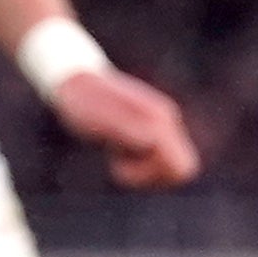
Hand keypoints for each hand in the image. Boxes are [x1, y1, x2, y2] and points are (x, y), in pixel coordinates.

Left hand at [50, 63, 201, 189]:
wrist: (75, 81)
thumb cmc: (82, 102)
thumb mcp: (97, 118)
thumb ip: (126, 128)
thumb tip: (153, 140)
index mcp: (159, 117)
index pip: (181, 166)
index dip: (153, 175)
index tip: (122, 165)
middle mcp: (168, 119)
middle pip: (183, 168)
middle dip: (152, 176)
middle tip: (120, 164)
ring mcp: (163, 124)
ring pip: (172, 165)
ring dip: (144, 171)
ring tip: (116, 155)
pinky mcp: (154, 129)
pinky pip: (160, 159)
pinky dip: (139, 165)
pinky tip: (117, 151)